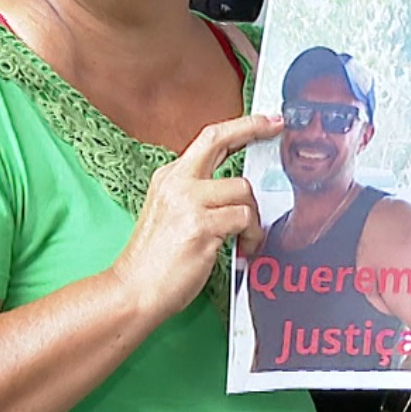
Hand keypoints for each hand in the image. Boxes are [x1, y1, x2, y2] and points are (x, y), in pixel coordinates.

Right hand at [115, 114, 281, 320]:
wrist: (133, 291)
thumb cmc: (157, 261)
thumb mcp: (174, 214)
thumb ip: (201, 195)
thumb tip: (240, 189)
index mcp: (170, 177)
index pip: (209, 139)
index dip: (241, 125)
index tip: (266, 120)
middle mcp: (177, 182)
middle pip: (220, 139)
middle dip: (254, 128)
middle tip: (277, 128)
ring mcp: (188, 201)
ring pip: (243, 190)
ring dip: (254, 217)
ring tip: (245, 239)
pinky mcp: (200, 225)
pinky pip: (244, 218)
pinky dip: (251, 235)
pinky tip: (243, 249)